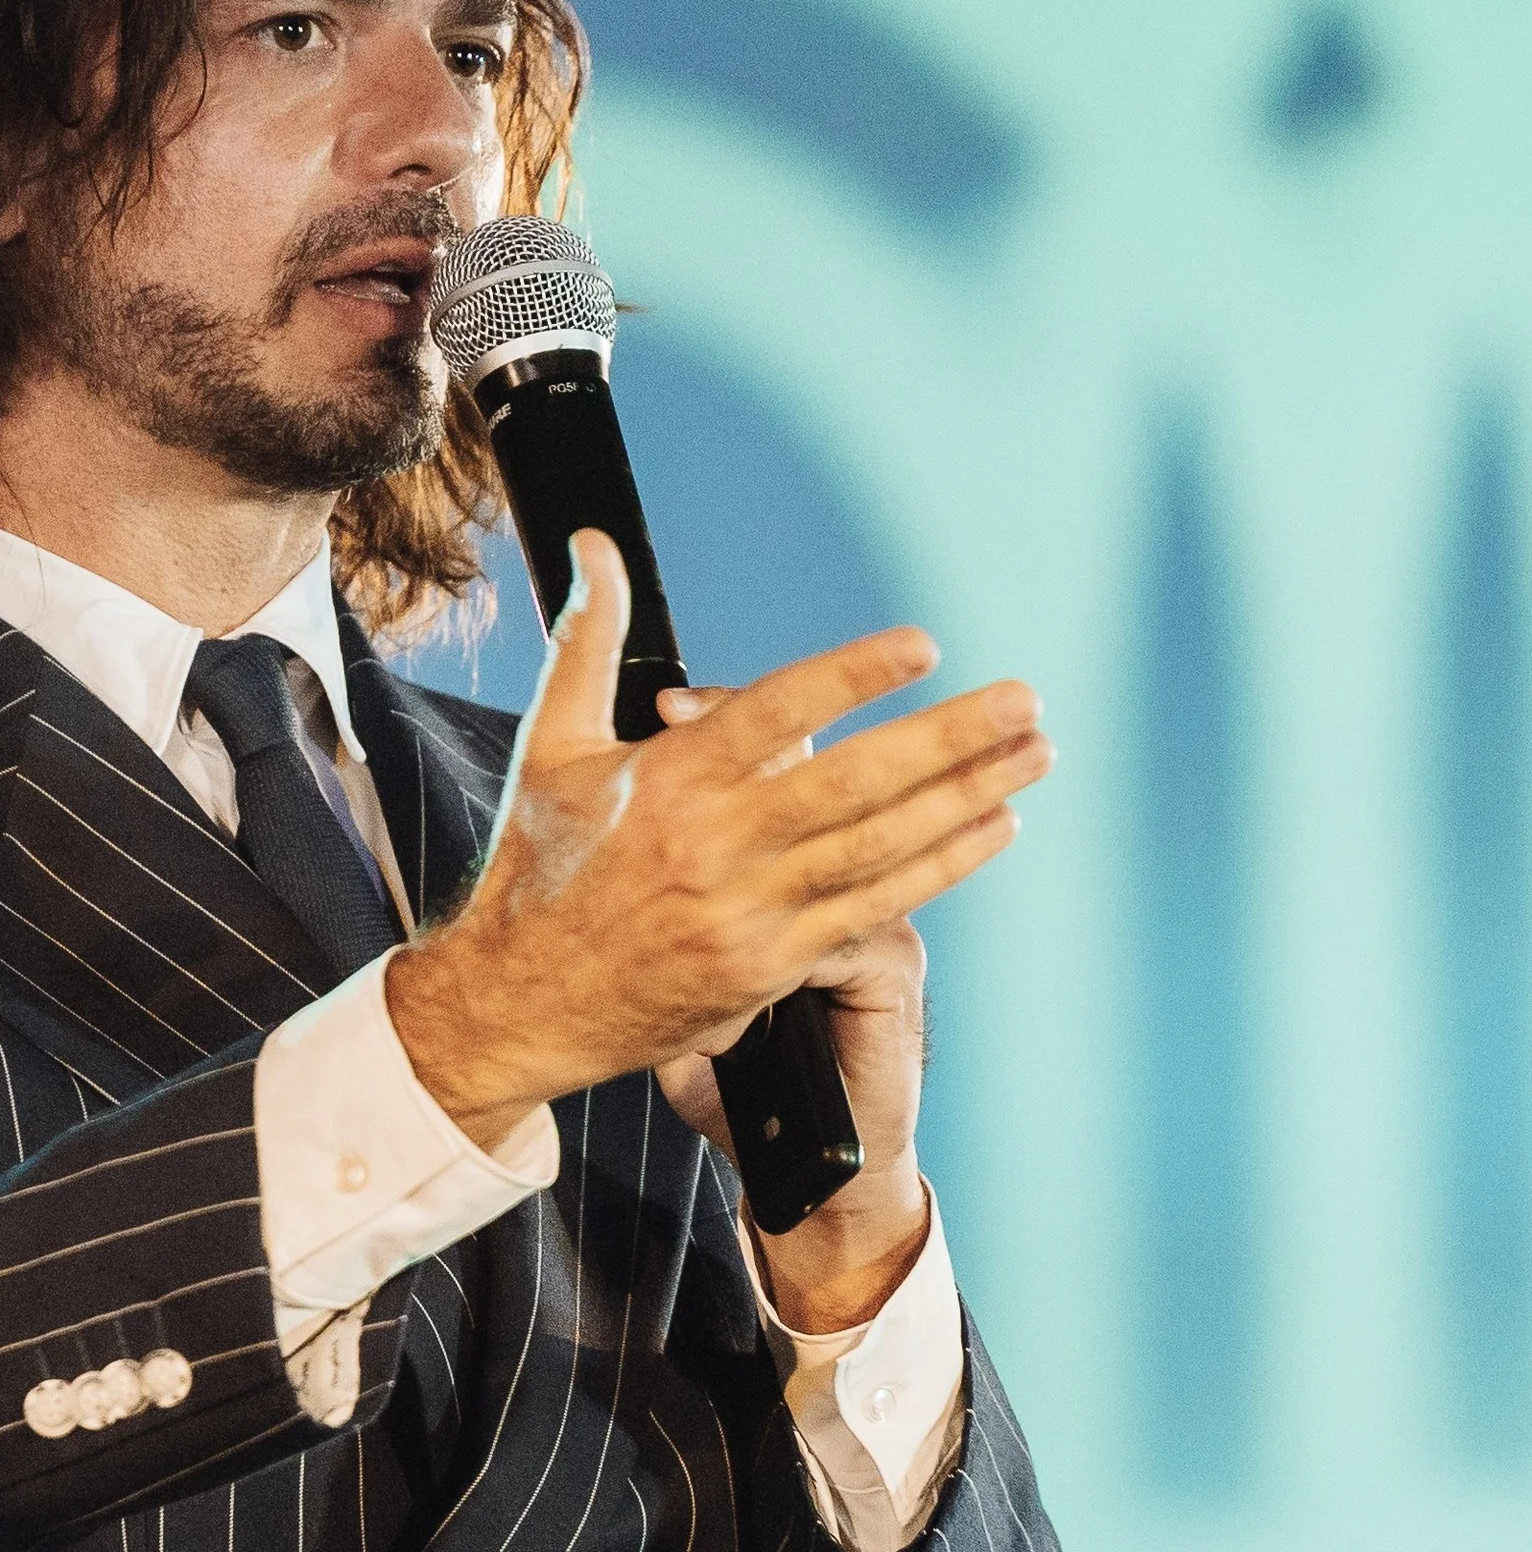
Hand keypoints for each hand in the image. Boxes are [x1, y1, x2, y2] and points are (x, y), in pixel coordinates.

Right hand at [386, 533, 1051, 1293]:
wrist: (518, 1004)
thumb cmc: (537, 868)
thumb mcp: (550, 745)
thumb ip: (587, 641)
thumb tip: (597, 547)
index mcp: (666, 779)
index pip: (778, 711)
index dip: (856, 675)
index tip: (923, 647)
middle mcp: (714, 844)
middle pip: (855, 782)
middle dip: (950, 738)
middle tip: (1023, 701)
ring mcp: (748, 912)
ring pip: (879, 847)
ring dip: (967, 798)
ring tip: (1033, 754)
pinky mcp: (769, 967)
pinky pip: (874, 908)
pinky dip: (940, 867)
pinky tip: (992, 829)